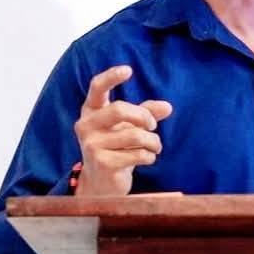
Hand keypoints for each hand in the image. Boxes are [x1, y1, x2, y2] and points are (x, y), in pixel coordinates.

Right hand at [73, 66, 172, 196]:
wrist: (102, 184)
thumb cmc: (116, 149)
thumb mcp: (128, 128)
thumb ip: (146, 114)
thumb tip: (168, 107)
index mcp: (90, 112)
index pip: (96, 88)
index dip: (111, 77)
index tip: (128, 70)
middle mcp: (86, 126)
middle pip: (120, 109)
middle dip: (145, 117)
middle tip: (153, 126)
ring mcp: (92, 146)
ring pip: (135, 135)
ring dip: (153, 142)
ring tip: (155, 147)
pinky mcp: (103, 164)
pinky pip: (138, 154)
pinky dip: (150, 156)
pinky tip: (147, 159)